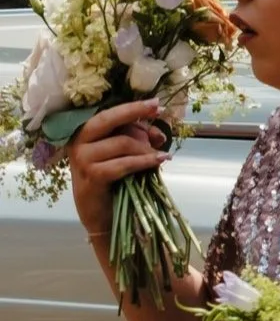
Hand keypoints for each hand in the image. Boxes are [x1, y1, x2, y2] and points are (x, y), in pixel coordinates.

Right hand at [66, 99, 168, 233]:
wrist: (100, 216)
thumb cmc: (113, 182)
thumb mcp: (124, 156)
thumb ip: (136, 141)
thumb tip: (158, 134)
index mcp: (83, 134)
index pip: (107, 114)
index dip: (132, 108)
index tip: (155, 103)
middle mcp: (78, 142)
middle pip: (108, 119)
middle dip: (135, 112)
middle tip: (158, 111)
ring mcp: (82, 159)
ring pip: (122, 143)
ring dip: (146, 147)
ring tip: (160, 156)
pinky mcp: (92, 176)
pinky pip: (124, 164)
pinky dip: (145, 162)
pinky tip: (159, 161)